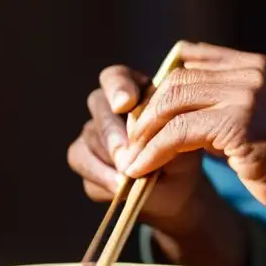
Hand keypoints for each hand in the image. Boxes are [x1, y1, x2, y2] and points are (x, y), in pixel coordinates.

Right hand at [67, 64, 204, 225]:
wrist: (173, 190)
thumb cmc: (181, 157)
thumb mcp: (183, 141)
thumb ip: (165, 132)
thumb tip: (138, 141)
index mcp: (136, 92)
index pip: (116, 76)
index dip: (118, 87)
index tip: (127, 103)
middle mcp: (109, 106)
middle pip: (98, 103)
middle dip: (113, 131)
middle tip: (127, 154)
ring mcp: (93, 130)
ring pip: (89, 135)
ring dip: (109, 157)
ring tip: (129, 176)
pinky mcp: (82, 156)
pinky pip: (82, 160)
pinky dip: (101, 176)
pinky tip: (120, 187)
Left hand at [115, 42, 265, 217]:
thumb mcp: (259, 116)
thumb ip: (227, 102)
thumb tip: (179, 110)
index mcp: (254, 65)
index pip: (190, 54)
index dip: (161, 81)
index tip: (147, 112)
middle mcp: (249, 72)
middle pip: (176, 78)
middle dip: (147, 110)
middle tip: (130, 139)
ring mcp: (244, 94)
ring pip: (172, 103)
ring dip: (144, 133)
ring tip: (131, 157)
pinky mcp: (236, 123)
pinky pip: (178, 132)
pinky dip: (153, 151)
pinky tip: (142, 169)